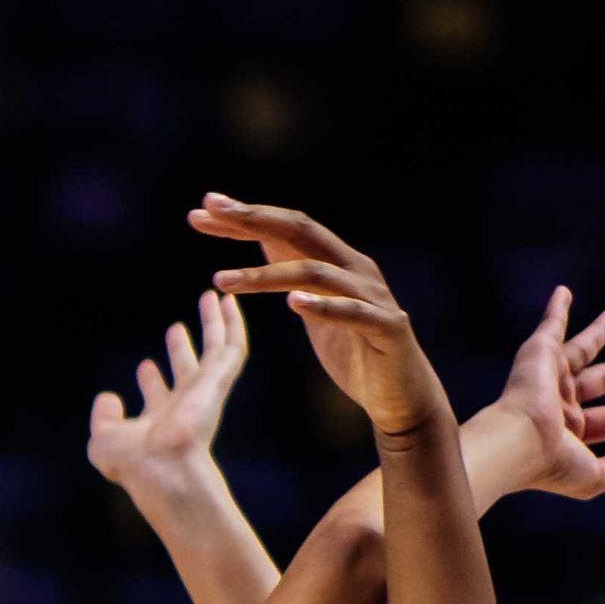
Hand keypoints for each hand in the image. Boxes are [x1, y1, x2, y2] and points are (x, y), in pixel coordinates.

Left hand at [87, 289, 247, 502]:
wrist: (163, 469)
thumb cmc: (133, 462)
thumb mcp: (105, 439)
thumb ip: (104, 418)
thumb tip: (108, 398)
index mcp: (159, 420)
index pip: (157, 396)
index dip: (150, 381)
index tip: (144, 365)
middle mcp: (184, 405)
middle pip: (186, 371)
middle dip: (180, 350)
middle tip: (175, 328)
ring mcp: (204, 392)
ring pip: (216, 351)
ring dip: (214, 325)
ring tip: (213, 298)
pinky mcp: (217, 382)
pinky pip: (231, 348)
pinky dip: (232, 324)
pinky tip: (230, 303)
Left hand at [193, 194, 448, 438]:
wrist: (401, 397)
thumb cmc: (353, 350)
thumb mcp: (312, 306)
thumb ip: (291, 271)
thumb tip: (260, 238)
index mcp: (337, 261)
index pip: (287, 227)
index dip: (246, 216)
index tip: (203, 206)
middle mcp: (356, 269)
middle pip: (301, 231)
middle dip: (253, 219)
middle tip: (211, 211)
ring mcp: (374, 296)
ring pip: (315, 272)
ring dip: (265, 273)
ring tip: (222, 280)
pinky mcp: (387, 328)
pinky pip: (351, 312)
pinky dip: (322, 306)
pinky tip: (292, 303)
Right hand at [483, 285, 604, 498]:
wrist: (516, 443)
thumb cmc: (553, 463)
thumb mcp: (598, 478)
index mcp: (569, 434)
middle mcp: (558, 405)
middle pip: (600, 382)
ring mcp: (548, 379)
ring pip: (579, 351)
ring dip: (596, 334)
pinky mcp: (538, 355)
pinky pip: (550, 327)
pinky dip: (556, 310)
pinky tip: (563, 292)